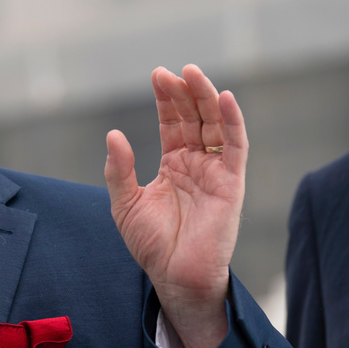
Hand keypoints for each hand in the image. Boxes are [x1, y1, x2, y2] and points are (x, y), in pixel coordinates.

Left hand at [104, 64, 247, 347]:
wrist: (174, 276)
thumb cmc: (151, 244)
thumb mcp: (125, 203)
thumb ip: (119, 169)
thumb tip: (113, 133)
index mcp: (173, 165)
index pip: (173, 123)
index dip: (167, 99)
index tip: (157, 75)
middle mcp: (197, 164)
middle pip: (194, 118)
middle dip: (183, 93)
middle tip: (169, 71)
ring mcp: (215, 171)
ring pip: (215, 125)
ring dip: (206, 97)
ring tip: (191, 73)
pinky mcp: (231, 183)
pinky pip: (235, 146)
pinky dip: (232, 120)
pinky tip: (224, 98)